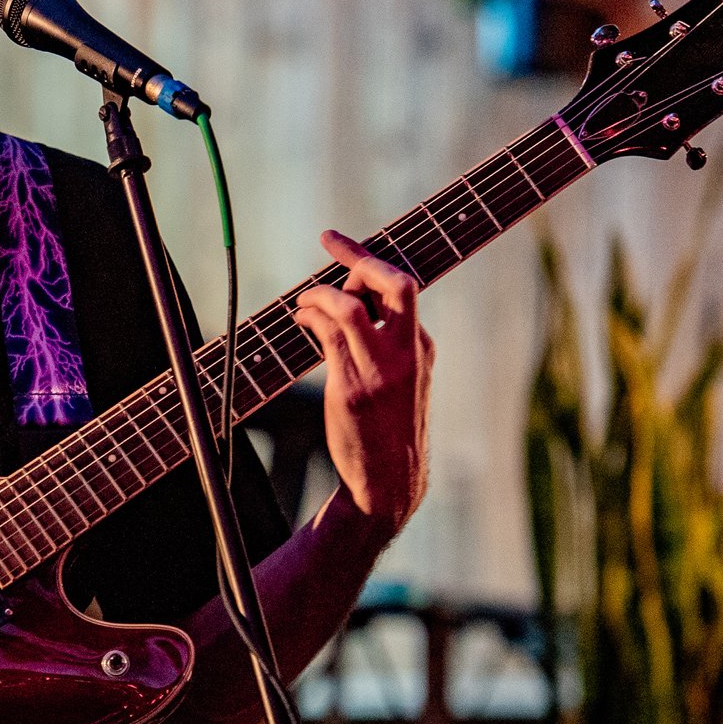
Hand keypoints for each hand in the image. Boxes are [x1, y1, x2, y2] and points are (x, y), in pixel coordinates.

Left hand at [294, 230, 434, 532]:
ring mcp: (380, 370)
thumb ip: (385, 343)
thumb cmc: (389, 428)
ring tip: (304, 300)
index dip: (367, 261)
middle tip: (330, 243)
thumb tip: (346, 303)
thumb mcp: (403, 381)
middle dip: (358, 256)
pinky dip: (310, 318)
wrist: (389, 482)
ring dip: (318, 293)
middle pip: (395, 282)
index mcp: (421, 347)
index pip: (401, 287)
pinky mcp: (352, 389)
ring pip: (348, 306)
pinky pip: (328, 336)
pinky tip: (301, 320)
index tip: (338, 242)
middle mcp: (406, 353)